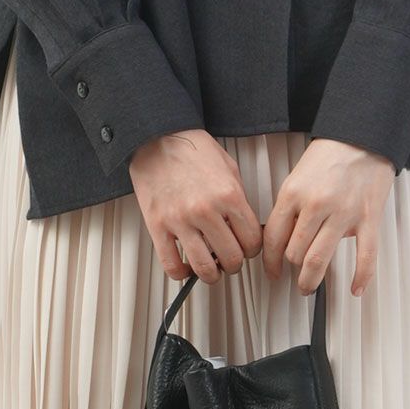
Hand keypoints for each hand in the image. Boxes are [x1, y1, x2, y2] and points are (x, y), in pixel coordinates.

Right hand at [129, 129, 263, 284]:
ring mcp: (180, 220)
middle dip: (234, 262)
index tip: (245, 247)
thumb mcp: (228, 168)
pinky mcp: (157, 225)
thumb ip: (238, 199)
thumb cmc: (191, 148)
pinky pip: (171, 264)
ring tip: (210, 266)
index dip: (251, 248)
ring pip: (204, 268)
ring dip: (211, 273)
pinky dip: (181, 273)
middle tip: (228, 257)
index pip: (252, 241)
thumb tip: (244, 227)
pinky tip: (185, 266)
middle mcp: (206, 210)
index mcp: (228, 195)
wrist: (157, 135)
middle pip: (232, 259)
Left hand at [262, 137, 394, 295]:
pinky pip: (365, 256)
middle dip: (292, 271)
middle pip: (295, 253)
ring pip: (320, 259)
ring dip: (312, 280)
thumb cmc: (330, 154)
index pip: (273, 237)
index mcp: (293, 193)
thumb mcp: (297, 176)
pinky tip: (355, 289)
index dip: (270, 261)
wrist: (362, 137)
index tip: (272, 271)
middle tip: (294, 280)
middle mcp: (316, 205)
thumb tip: (282, 238)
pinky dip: (360, 277)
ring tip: (310, 286)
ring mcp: (343, 213)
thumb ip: (290, 207)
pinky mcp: (369, 218)